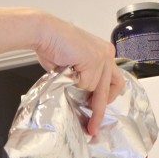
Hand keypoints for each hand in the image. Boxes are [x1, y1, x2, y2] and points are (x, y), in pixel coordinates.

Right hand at [34, 17, 124, 134]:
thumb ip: (83, 77)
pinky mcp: (94, 60)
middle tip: (93, 124)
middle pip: (113, 88)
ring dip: (80, 89)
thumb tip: (83, 97)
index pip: (113, 82)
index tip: (97, 112)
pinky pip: (85, 84)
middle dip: (101, 109)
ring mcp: (102, 57)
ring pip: (96, 88)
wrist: (44, 33)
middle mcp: (107, 54)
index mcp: (104, 53)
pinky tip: (66, 69)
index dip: (106, 98)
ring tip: (67, 78)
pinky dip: (74, 82)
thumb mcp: (74, 65)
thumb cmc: (53, 46)